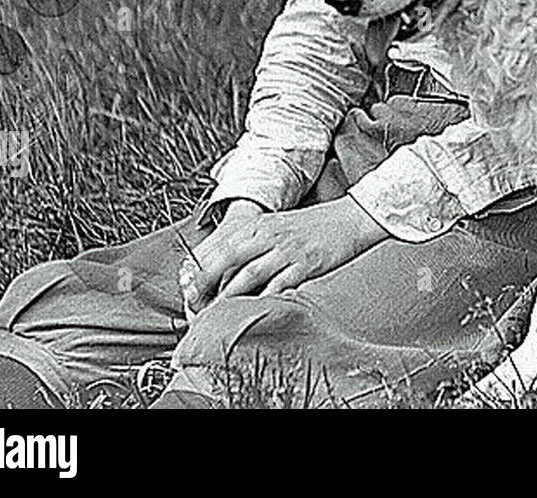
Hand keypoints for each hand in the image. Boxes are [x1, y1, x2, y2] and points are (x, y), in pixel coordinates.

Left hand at [180, 197, 386, 312]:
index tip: (187, 290)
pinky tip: (252, 312)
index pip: (214, 246)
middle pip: (224, 260)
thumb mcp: (274, 227)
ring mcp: (285, 250)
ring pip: (246, 276)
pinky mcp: (304, 264)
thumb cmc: (310, 226)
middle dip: (203, 285)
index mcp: (255, 224)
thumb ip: (248, 245)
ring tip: (214, 317)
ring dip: (227, 298)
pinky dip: (262, 300)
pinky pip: (277, 286)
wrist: (349, 218)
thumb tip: (220, 271)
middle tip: (192, 307)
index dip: (196, 270)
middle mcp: (266, 234)